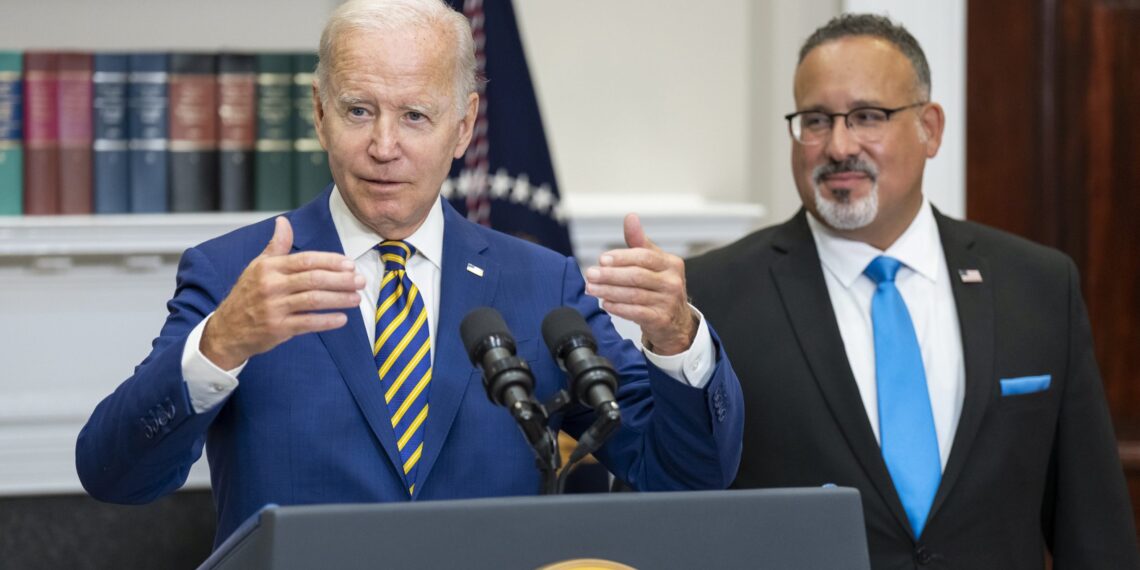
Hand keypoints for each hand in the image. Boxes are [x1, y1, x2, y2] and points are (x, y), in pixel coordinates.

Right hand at [200, 216, 364, 368]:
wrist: (227, 329)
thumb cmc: (247, 295)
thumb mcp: (258, 267)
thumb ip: (276, 246)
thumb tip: (283, 221)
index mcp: (269, 267)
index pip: (306, 260)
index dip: (331, 261)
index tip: (350, 264)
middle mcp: (271, 285)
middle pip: (313, 279)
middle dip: (341, 280)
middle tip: (360, 280)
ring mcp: (274, 308)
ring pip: (313, 300)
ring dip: (339, 299)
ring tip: (356, 298)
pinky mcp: (277, 328)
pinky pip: (307, 323)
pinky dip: (327, 321)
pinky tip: (342, 318)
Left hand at [585, 214, 697, 355]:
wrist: (676, 320)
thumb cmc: (660, 287)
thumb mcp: (654, 263)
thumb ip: (639, 242)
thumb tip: (630, 217)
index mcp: (671, 263)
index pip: (644, 256)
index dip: (621, 257)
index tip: (602, 259)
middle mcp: (673, 282)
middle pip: (637, 276)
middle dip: (610, 275)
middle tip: (590, 274)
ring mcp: (668, 301)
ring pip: (634, 294)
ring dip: (609, 291)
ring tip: (591, 288)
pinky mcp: (661, 319)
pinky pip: (636, 312)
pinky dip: (618, 308)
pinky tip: (605, 303)